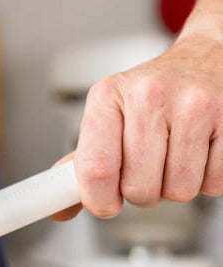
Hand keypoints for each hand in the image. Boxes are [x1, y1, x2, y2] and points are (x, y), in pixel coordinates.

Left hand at [53, 31, 222, 220]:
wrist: (208, 57)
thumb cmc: (153, 93)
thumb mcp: (109, 115)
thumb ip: (83, 162)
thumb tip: (58, 209)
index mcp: (108, 96)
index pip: (94, 169)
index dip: (98, 200)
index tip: (104, 204)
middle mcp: (150, 95)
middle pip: (138, 187)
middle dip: (143, 191)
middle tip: (149, 168)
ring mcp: (195, 105)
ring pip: (178, 191)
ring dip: (176, 186)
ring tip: (176, 155)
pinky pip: (215, 183)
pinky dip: (208, 179)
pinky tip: (202, 150)